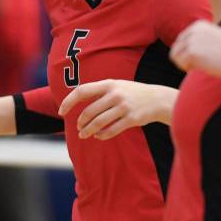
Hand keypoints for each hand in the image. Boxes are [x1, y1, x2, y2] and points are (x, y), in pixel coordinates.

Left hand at [59, 79, 173, 139]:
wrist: (159, 99)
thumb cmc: (133, 93)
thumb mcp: (117, 86)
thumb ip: (99, 91)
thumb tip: (75, 99)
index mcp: (108, 84)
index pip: (82, 91)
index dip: (68, 102)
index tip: (61, 112)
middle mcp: (115, 94)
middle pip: (89, 111)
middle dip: (80, 122)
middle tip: (78, 128)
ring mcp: (124, 106)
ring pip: (98, 123)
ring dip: (88, 131)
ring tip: (83, 135)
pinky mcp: (132, 119)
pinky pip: (112, 130)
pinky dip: (102, 135)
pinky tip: (98, 136)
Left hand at [169, 20, 220, 79]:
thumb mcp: (214, 36)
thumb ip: (200, 36)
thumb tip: (183, 43)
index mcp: (199, 25)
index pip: (181, 40)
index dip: (186, 52)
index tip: (198, 58)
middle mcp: (194, 30)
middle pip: (176, 47)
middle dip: (183, 58)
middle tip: (196, 65)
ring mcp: (193, 40)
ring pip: (175, 55)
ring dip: (183, 64)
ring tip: (195, 67)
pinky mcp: (192, 51)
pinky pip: (180, 62)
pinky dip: (186, 68)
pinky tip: (196, 69)